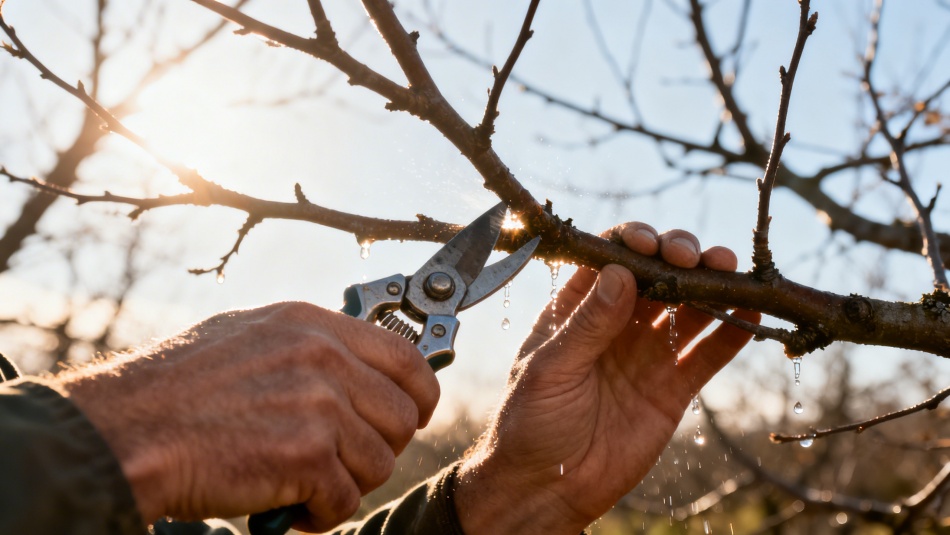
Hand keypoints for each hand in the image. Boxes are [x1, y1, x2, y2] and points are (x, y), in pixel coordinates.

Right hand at [56, 302, 439, 531]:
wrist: (127, 431)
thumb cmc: (176, 389)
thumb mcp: (249, 336)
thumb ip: (308, 344)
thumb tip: (355, 360)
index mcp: (312, 325)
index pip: (406, 356)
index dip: (420, 392)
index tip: (414, 413)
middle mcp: (322, 357)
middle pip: (404, 415)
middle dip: (381, 448)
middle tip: (345, 462)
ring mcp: (317, 405)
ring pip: (380, 460)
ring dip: (348, 483)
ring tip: (309, 487)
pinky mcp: (306, 456)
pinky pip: (347, 498)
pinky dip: (323, 514)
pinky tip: (293, 508)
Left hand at [454, 224, 759, 534]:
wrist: (549, 487)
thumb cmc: (530, 423)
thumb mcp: (549, 370)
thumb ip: (586, 325)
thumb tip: (620, 272)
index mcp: (578, 310)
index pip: (611, 259)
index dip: (634, 242)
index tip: (651, 244)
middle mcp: (617, 323)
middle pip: (657, 275)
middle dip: (680, 257)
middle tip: (695, 258)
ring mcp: (647, 353)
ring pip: (688, 308)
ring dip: (712, 285)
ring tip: (731, 271)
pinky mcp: (672, 388)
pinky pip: (708, 354)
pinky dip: (732, 332)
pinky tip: (752, 311)